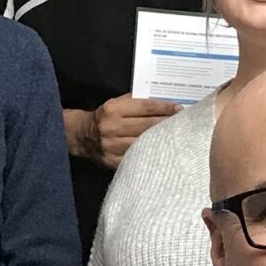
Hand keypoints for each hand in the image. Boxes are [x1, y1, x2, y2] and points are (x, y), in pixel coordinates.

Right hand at [65, 95, 179, 167]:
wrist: (82, 136)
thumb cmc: (104, 117)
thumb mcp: (115, 104)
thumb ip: (136, 103)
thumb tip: (164, 103)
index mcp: (113, 110)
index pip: (145, 107)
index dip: (164, 108)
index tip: (179, 109)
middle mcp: (111, 128)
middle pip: (148, 126)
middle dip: (168, 123)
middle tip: (183, 122)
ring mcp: (112, 147)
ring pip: (145, 143)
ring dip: (163, 139)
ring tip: (177, 136)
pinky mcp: (113, 162)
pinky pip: (138, 158)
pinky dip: (152, 154)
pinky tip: (164, 151)